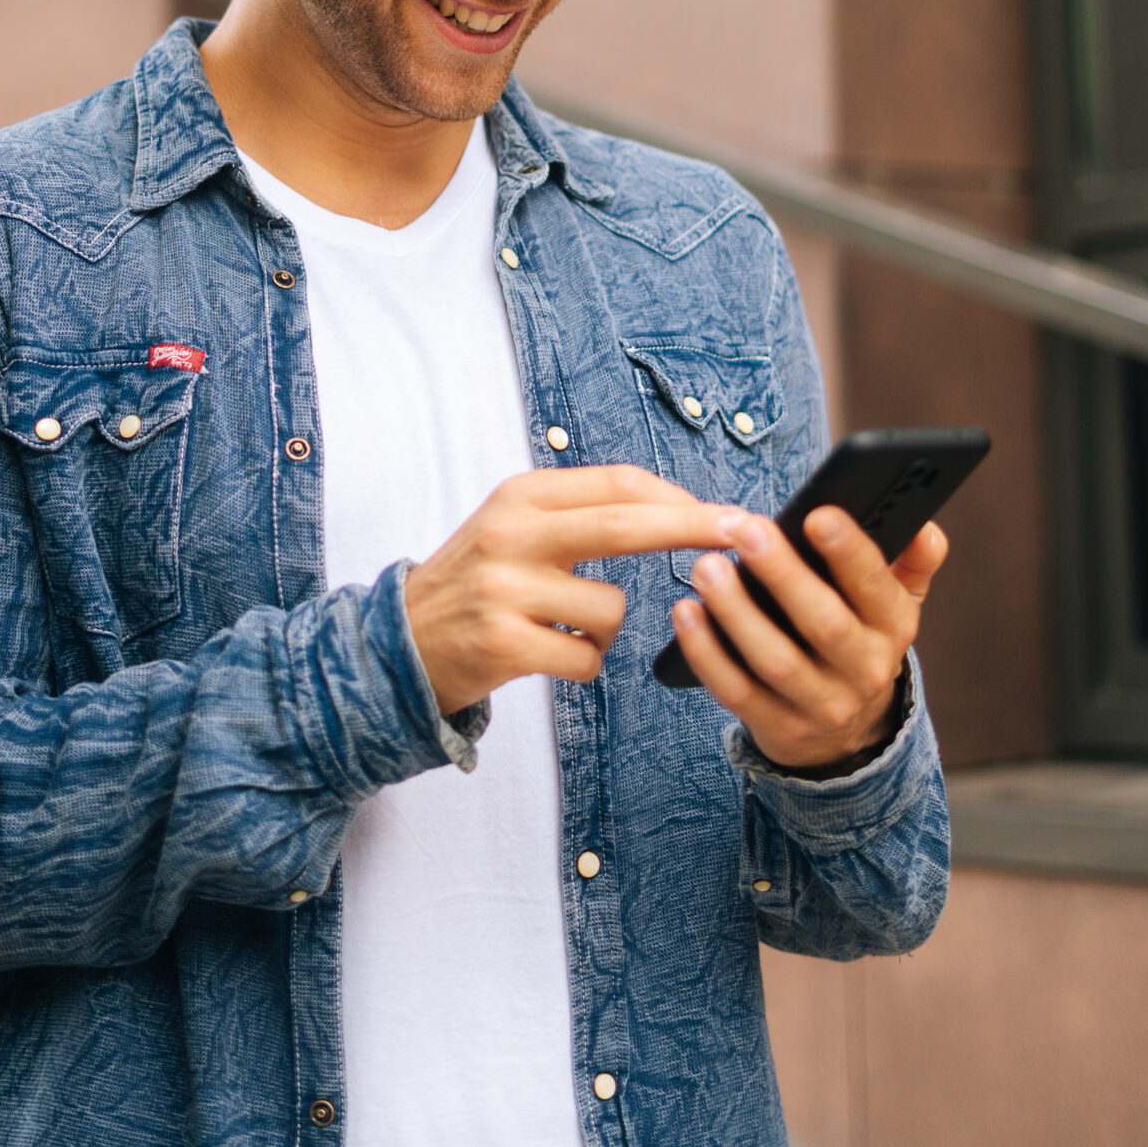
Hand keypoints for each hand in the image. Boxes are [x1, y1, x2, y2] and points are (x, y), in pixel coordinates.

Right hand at [405, 466, 737, 715]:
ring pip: (611, 608)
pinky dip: (582, 662)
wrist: (400, 642)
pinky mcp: (503, 643)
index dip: (681, 498)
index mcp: (521, 494)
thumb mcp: (516, 525)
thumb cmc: (478, 582)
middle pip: (626, 525)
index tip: (728, 513)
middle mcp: (511, 533)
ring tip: (560, 627)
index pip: (618, 483)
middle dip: (695, 529)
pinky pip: (586, 658)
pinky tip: (545, 654)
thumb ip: (581, 512)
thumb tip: (674, 506)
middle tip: (747, 534)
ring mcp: (505, 588)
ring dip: (605, 627)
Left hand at [673, 507, 948, 772]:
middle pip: (824, 623)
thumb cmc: (857, 635)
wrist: (845, 731)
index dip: (849, 552)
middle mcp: (866, 671)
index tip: (817, 513)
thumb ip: (911, 559)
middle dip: (783, 574)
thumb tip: (925, 527)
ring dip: (737, 612)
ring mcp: (823, 707)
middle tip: (745, 529)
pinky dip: (707, 653)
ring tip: (706, 567)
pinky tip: (685, 613)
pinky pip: (738, 692)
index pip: (876, 587)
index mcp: (894, 627)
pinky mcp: (780, 729)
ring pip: (777, 661)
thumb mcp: (892, 601)